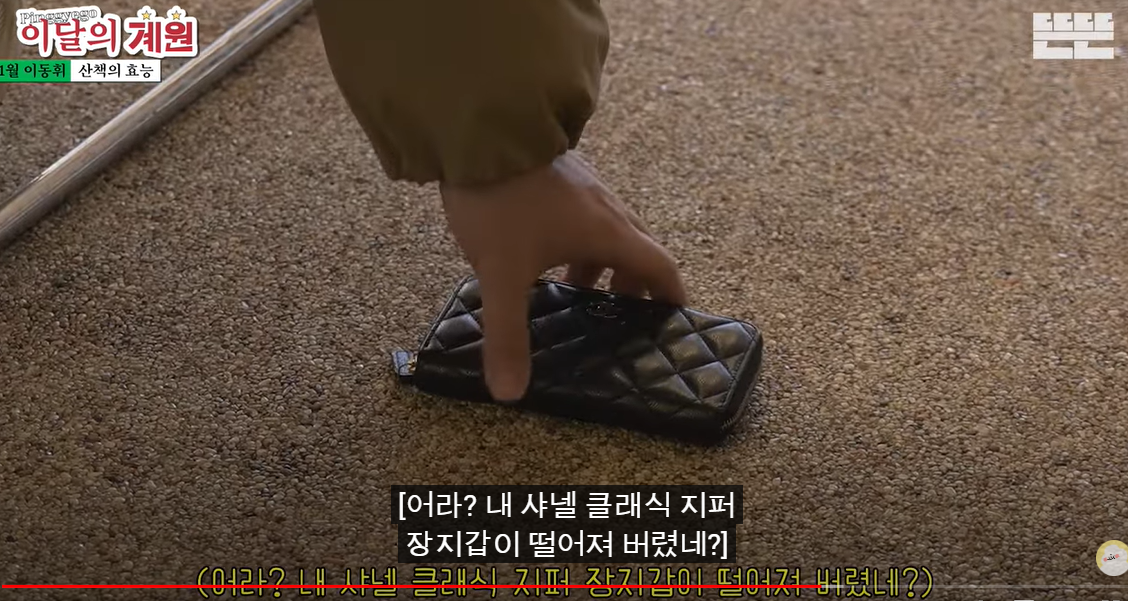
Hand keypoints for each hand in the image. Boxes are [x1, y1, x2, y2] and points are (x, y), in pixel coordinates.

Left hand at [440, 151, 687, 401]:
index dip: (671, 297)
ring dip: (598, 264)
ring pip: (606, 231)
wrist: (477, 130)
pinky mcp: (558, 171)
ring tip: (569, 291)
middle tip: (612, 318)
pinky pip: (581, 213)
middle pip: (636, 251)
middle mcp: (605, 207)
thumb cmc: (500, 200)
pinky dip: (575, 240)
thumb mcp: (501, 274)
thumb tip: (510, 392)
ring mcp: (582, 185)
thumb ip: (508, 334)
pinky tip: (540, 251)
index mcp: (608, 232)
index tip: (671, 322)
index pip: (661, 268)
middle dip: (629, 287)